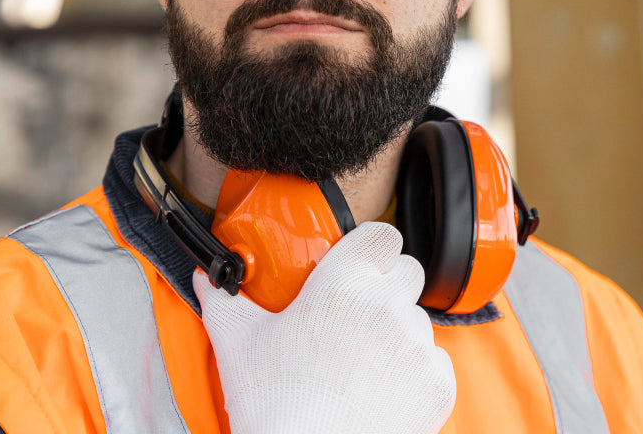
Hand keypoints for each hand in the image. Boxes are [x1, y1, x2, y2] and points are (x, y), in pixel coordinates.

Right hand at [193, 222, 455, 433]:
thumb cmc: (273, 406)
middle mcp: (386, 305)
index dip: (372, 249)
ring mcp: (416, 344)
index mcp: (342, 283)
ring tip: (362, 364)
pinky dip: (414, 373)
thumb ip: (223, 301)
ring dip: (398, 332)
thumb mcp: (239, 344)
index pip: (382, 236)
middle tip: (357, 316)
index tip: (358, 265)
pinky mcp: (437, 383)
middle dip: (388, 287)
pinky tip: (380, 391)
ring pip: (419, 319)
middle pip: (407, 272)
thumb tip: (205, 279)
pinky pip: (434, 361)